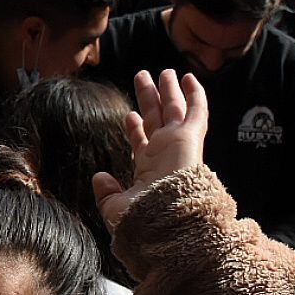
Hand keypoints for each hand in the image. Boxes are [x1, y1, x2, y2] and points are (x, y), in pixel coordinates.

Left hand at [92, 70, 208, 229]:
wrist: (167, 223)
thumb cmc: (143, 221)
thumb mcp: (117, 210)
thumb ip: (106, 194)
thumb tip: (98, 177)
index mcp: (149, 171)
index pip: (142, 144)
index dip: (136, 128)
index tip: (130, 114)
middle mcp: (164, 155)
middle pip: (156, 120)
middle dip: (149, 99)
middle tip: (143, 78)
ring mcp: (178, 145)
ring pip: (173, 110)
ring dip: (168, 90)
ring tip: (164, 71)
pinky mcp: (190, 139)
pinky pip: (196, 112)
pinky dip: (194, 94)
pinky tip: (187, 77)